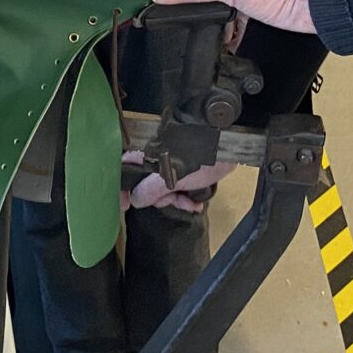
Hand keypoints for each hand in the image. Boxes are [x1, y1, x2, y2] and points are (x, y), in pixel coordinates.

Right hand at [120, 151, 236, 212]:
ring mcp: (170, 162)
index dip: (123, 187)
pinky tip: (196, 202)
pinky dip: (185, 196)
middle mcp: (156, 157)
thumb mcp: (174, 178)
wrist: (230, 148)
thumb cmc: (201, 159)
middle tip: (172, 201)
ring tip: (190, 203)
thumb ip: (151, 190)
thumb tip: (135, 199)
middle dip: (160, 197)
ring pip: (163, 187)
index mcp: (148, 155)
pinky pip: (177, 186)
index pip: (125, 168)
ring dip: (175, 199)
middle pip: (146, 183)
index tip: (124, 204)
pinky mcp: (184, 168)